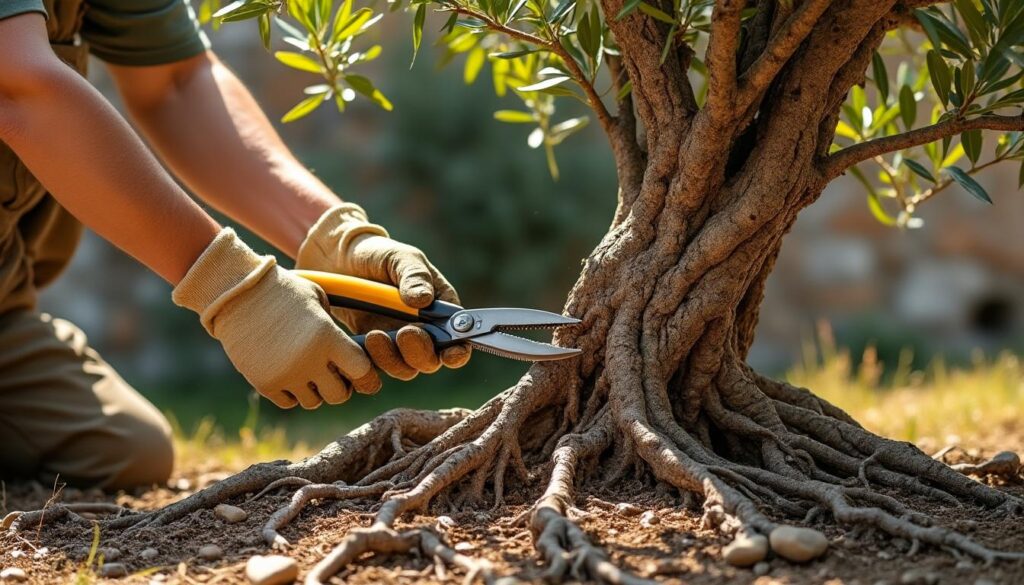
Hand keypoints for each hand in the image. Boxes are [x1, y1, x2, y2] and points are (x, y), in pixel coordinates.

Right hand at [173, 228, 380, 407]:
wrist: (236, 293)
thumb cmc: (283, 291)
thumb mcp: (318, 299)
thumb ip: (336, 329)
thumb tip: (350, 356)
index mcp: (328, 337)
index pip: (362, 371)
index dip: (365, 375)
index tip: (361, 373)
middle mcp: (309, 360)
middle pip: (338, 395)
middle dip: (339, 387)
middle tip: (331, 374)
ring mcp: (286, 374)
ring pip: (312, 402)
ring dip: (313, 390)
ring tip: (306, 370)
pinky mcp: (264, 383)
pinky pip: (288, 402)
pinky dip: (291, 393)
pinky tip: (288, 373)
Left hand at [296, 204, 471, 378]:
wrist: (340, 260)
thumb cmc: (378, 254)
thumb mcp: (399, 257)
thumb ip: (414, 275)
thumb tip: (424, 300)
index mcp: (440, 309)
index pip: (457, 340)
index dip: (456, 352)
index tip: (448, 352)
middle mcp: (423, 331)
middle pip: (431, 361)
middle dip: (419, 353)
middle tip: (403, 333)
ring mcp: (397, 343)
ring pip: (403, 369)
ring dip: (391, 358)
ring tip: (374, 336)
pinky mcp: (372, 350)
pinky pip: (375, 368)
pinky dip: (370, 361)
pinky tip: (361, 343)